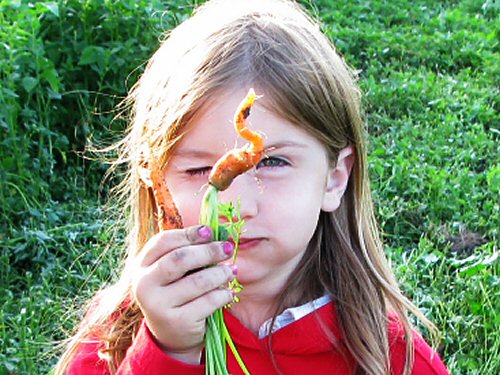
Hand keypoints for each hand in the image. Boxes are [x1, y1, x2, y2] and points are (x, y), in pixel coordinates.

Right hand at [132, 225, 235, 363]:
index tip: (209, 232)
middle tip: (227, 248)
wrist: (170, 335)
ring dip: (221, 273)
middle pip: (180, 259)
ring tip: (232, 271)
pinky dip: (224, 294)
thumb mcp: (173, 272)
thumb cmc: (176, 293)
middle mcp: (144, 284)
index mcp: (142, 265)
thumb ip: (187, 252)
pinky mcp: (177, 322)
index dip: (189, 233)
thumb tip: (216, 233)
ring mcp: (158, 305)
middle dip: (208, 251)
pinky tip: (229, 292)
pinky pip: (208, 301)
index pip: (164, 241)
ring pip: (198, 281)